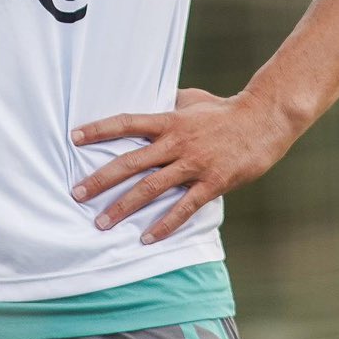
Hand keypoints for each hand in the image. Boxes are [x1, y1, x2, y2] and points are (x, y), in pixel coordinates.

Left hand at [69, 88, 297, 243]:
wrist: (264, 119)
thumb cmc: (225, 109)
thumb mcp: (192, 99)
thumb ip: (168, 104)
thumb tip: (149, 100)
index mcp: (169, 121)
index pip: (127, 123)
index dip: (99, 129)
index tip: (74, 137)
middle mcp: (176, 143)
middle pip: (131, 162)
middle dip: (101, 179)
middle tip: (76, 194)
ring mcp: (194, 164)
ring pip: (151, 188)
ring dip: (124, 207)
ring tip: (101, 222)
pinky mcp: (212, 183)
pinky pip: (184, 208)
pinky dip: (164, 225)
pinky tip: (146, 238)